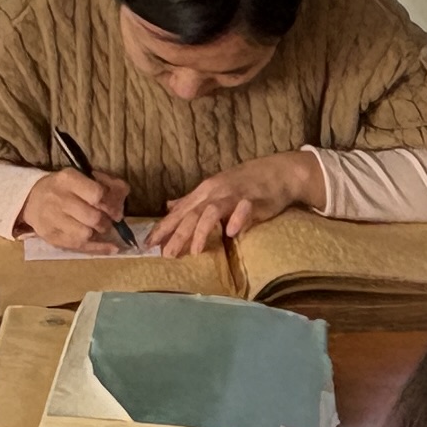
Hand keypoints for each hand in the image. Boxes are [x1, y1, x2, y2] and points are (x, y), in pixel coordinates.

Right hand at [22, 169, 130, 251]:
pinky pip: (79, 247)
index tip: (114, 209)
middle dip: (106, 222)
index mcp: (68, 179)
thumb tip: (122, 201)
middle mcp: (58, 198)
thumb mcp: (86, 177)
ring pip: (86, 234)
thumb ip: (110, 184)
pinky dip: (99, 248)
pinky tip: (111, 248)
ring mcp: (52, 219)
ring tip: (97, 228)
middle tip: (107, 221)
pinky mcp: (51, 237)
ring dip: (98, 233)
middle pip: (93, 218)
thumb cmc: (67, 188)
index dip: (110, 204)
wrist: (33, 199)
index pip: (97, 194)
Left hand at [149, 151, 319, 255]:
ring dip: (201, 232)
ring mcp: (234, 195)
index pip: (180, 212)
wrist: (278, 171)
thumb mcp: (215, 190)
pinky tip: (231, 233)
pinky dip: (237, 220)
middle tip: (166, 255)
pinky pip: (244, 209)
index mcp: (204, 192)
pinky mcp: (254, 199)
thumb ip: (192, 201)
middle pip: (191, 214)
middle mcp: (215, 192)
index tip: (148, 244)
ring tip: (194, 252)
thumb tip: (169, 207)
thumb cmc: (246, 183)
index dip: (164, 227)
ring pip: (212, 212)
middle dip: (177, 234)